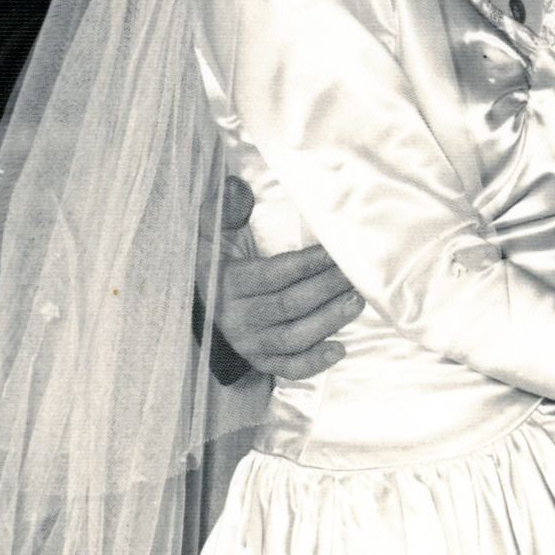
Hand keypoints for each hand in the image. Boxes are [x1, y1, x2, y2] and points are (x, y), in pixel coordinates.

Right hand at [211, 176, 364, 379]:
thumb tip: (237, 187)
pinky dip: (313, 363)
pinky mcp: (259, 361)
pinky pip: (287, 367)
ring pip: (293, 337)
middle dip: (326, 289)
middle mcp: (236, 317)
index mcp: (227, 283)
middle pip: (289, 305)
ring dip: (328, 321)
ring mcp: (248, 343)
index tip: (335, 252)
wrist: (197, 304)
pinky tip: (339, 350)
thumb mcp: (212, 234)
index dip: (307, 264)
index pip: (274, 275)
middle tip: (356, 275)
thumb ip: (225, 210)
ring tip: (356, 302)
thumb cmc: (215, 262)